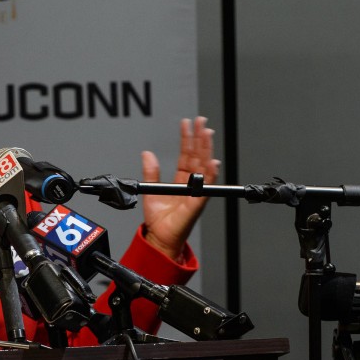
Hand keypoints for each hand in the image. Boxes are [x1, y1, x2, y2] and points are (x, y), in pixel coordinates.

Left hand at [141, 116, 219, 259]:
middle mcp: (191, 185)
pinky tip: (212, 162)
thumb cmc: (159, 220)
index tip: (187, 124)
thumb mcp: (151, 190)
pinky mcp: (197, 203)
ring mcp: (195, 192)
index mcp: (181, 181)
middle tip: (200, 121)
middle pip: (198, 157)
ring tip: (206, 133)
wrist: (160, 238)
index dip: (187, 139)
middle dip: (199, 138)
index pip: (187, 155)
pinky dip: (209, 175)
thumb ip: (151, 172)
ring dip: (206, 150)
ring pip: (203, 167)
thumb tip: (147, 154)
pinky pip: (205, 187)